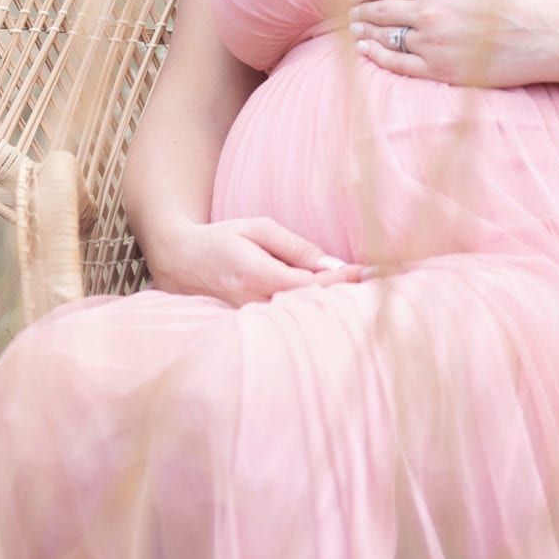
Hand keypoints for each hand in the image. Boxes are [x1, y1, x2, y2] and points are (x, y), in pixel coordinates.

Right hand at [145, 214, 366, 304]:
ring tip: (362, 300)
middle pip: (312, 309)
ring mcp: (249, 321)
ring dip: (330, 311)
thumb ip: (295, 247)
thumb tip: (331, 264)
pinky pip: (285, 325)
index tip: (371, 272)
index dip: (344, 281)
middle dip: (346, 299)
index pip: (313, 285)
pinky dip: (309, 317)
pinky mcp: (247, 329)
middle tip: (381, 286)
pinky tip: (329, 310)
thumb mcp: (258, 229)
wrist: (177, 260)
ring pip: (300, 321)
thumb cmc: (221, 239)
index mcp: (259, 275)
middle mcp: (255, 304)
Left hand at [348, 0, 558, 88]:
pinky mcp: (441, 70)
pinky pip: (399, 65)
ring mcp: (434, 43)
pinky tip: (366, 51)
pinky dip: (378, 57)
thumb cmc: (514, 2)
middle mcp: (431, 12)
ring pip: (386, 38)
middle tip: (349, 14)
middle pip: (380, 11)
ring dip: (365, 34)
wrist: (544, 34)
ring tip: (353, 32)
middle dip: (360, 12)